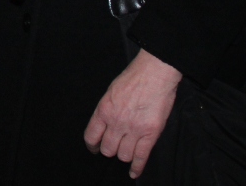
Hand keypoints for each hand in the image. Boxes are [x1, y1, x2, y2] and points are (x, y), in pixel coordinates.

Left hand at [84, 49, 181, 177]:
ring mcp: (133, 129)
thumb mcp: (111, 92)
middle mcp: (116, 122)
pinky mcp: (150, 134)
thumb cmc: (133, 78)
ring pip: (123, 155)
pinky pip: (141, 157)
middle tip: (116, 146)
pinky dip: (137, 168)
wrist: (154, 73)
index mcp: (103, 110)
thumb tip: (105, 124)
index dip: (92, 146)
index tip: (95, 148)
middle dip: (110, 150)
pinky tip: (134, 172)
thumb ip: (107, 109)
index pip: (91, 137)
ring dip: (125, 155)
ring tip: (127, 150)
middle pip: (108, 149)